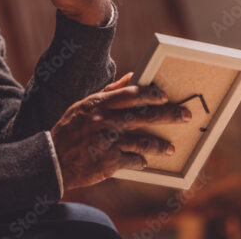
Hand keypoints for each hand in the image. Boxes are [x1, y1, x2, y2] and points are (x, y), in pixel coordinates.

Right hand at [50, 73, 192, 191]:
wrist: (53, 160)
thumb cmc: (71, 130)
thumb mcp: (84, 106)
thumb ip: (109, 92)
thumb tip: (132, 77)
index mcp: (100, 104)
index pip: (132, 94)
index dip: (151, 94)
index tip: (165, 95)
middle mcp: (105, 121)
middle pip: (145, 116)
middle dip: (169, 115)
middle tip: (186, 116)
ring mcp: (108, 142)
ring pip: (144, 141)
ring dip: (160, 145)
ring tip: (171, 148)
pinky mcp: (110, 162)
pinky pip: (134, 160)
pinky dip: (140, 161)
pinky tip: (143, 161)